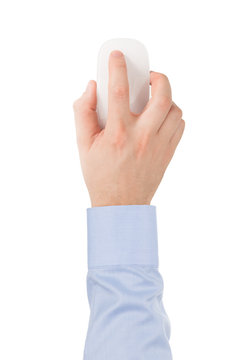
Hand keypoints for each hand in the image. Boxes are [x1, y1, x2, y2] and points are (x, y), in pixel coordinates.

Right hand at [73, 50, 184, 206]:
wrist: (120, 204)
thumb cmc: (100, 175)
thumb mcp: (82, 145)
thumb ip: (83, 112)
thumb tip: (91, 88)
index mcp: (117, 133)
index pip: (119, 90)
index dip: (117, 67)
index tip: (117, 56)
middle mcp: (142, 137)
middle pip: (162, 95)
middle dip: (157, 77)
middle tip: (148, 77)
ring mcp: (159, 145)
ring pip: (175, 109)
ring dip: (166, 97)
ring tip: (154, 99)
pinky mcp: (168, 152)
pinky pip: (179, 125)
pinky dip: (173, 115)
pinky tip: (160, 117)